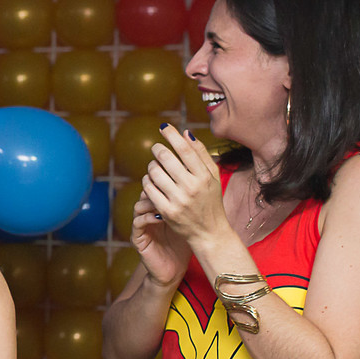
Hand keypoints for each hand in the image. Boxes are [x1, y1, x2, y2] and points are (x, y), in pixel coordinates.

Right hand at [131, 188, 190, 287]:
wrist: (174, 270)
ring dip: (151, 202)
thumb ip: (191, 206)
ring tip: (166, 202)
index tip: (178, 180)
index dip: (165, 182)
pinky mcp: (138, 238)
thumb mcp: (189, 222)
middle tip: (170, 187)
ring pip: (139, 206)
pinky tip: (161, 217)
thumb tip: (205, 186)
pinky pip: (138, 222)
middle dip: (157, 189)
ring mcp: (141, 226)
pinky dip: (148, 217)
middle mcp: (147, 215)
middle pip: (145, 194)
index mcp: (158, 209)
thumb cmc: (184, 246)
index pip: (157, 189)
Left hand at [142, 126, 228, 249]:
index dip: (172, 135)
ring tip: (155, 166)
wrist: (209, 232)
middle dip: (158, 150)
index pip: (185, 149)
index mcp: (205, 176)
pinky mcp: (166, 211)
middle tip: (156, 148)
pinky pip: (149, 189)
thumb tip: (186, 133)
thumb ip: (201, 154)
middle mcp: (192, 187)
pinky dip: (147, 181)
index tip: (163, 126)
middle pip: (166, 158)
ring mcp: (178, 200)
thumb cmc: (210, 200)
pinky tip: (151, 181)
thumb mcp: (213, 176)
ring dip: (151, 166)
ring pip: (154, 172)